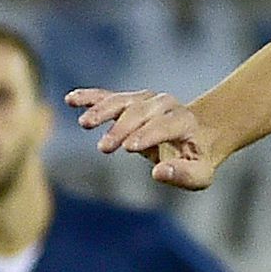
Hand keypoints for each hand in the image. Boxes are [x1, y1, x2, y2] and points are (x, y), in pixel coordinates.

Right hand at [65, 87, 221, 189]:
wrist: (197, 135)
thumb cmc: (196, 159)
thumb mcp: (199, 174)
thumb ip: (183, 174)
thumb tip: (158, 173)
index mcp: (183, 120)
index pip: (163, 125)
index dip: (147, 135)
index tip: (129, 147)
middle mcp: (164, 104)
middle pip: (139, 113)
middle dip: (120, 129)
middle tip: (103, 148)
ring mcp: (145, 99)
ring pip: (121, 101)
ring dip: (101, 111)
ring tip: (84, 124)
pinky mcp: (129, 100)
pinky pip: (107, 96)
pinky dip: (89, 97)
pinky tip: (71, 100)